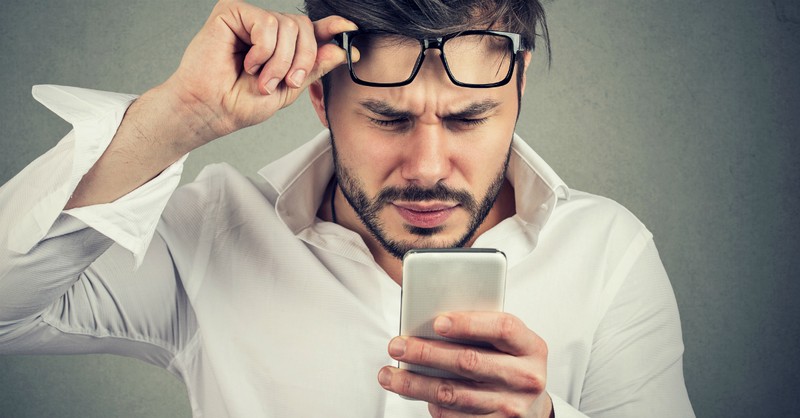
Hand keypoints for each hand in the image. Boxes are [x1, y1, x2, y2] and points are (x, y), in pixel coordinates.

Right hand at [162, 0, 355, 147]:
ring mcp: (250, 19)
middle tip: (287, 82)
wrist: (212, 110)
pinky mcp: (232, 12)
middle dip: (302, 59)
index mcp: (281, 46)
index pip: (312, 30)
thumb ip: (313, 68)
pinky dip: (263, 50)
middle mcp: (267, 29)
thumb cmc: (240, 102)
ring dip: (280, 60)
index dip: (331, 27)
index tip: (350, 29)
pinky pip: (267, 23)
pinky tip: (248, 63)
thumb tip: (340, 49)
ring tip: (261, 79)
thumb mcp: (288, 88)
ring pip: (288, 26)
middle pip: (305, 27)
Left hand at [378, 312, 552, 417]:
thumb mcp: (507, 343)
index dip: (469, 324)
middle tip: (397, 345)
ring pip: (453, 394)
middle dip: (427, 353)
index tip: (437, 321)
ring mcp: (510, 407)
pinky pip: (452, 417)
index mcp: (530, 347)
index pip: (502, 328)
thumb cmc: (509, 364)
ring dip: (415, 384)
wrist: (530, 408)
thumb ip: (480, 329)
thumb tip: (430, 322)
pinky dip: (429, 404)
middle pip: (469, 362)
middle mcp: (525, 378)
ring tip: (389, 374)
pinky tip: (412, 392)